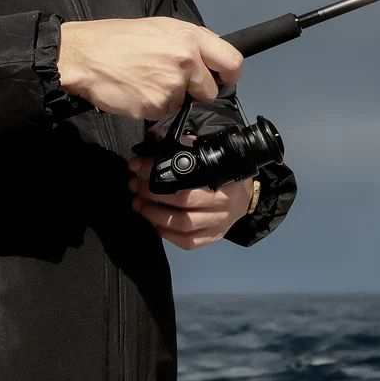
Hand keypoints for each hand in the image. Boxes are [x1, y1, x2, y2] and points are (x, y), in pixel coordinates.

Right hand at [56, 17, 242, 121]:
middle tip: (167, 81)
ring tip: (142, 80)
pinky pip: (162, 113)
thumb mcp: (156, 28)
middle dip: (193, 91)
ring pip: (183, 103)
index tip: (222, 80)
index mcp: (188, 37)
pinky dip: (151, 106)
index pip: (231, 61)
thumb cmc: (113, 40)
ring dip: (167, 98)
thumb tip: (204, 60)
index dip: (228, 75)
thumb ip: (186, 43)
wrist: (83, 56)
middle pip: (209, 90)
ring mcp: (172, 84)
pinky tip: (134, 90)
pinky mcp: (157, 105)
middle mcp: (185, 59)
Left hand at [126, 134, 254, 249]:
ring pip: (183, 225)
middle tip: (134, 185)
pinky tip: (154, 223)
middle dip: (151, 193)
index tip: (136, 165)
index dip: (156, 172)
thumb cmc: (221, 172)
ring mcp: (219, 224)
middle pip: (183, 203)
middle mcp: (223, 204)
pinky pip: (188, 242)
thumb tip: (157, 138)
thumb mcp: (207, 154)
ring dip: (155, 215)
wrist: (245, 194)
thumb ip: (186, 147)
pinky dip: (168, 235)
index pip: (185, 177)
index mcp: (222, 180)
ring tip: (138, 204)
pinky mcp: (213, 238)